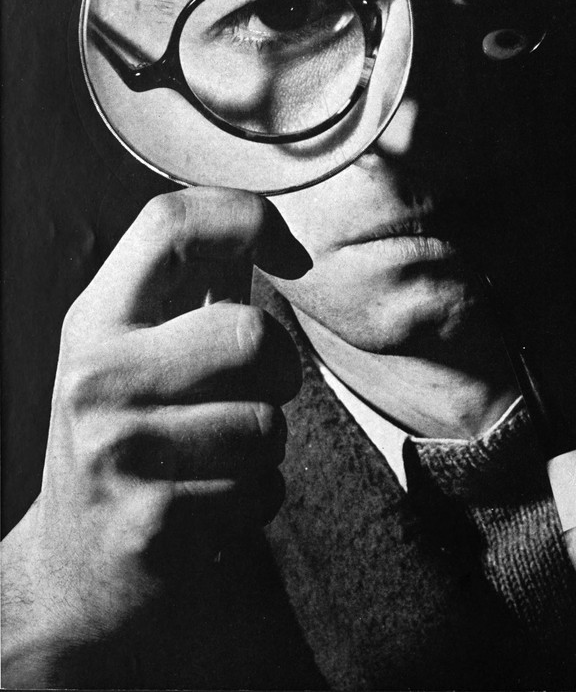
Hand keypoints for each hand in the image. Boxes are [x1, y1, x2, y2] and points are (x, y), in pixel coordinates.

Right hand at [1, 188, 301, 684]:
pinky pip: (263, 489)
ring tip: (220, 457)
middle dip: (282, 370)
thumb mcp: (137, 352)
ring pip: (267, 422)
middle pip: (250, 334)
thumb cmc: (128, 438)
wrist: (70, 571)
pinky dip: (257, 498)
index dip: (248, 218)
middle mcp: (96, 377)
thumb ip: (194, 287)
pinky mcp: (150, 522)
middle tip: (260, 392)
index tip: (290, 255)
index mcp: (96, 320)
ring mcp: (117, 452)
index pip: (170, 223)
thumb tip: (264, 228)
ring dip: (266, 446)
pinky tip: (211, 504)